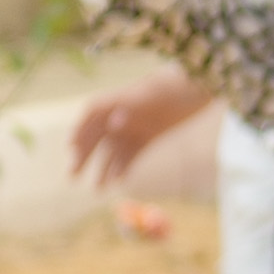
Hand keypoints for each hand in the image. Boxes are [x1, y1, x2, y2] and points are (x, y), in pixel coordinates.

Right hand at [63, 69, 206, 192]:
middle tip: (73, 176)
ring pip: (114, 150)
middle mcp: (123, 113)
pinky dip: (125, 167)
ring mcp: (136, 125)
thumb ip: (133, 107)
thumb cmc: (176, 84)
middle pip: (98, 135)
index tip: (71, 148)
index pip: (92, 114)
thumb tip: (114, 122)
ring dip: (104, 168)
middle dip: (84, 156)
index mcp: (120, 98)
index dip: (80, 130)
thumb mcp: (155, 94)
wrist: (201, 86)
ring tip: (98, 189)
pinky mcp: (150, 135)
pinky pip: (132, 154)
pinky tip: (119, 181)